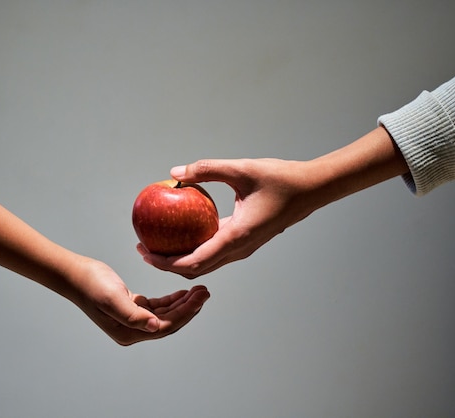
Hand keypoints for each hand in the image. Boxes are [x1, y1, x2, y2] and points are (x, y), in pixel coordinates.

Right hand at [67, 256, 209, 344]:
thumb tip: (156, 326)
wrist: (75, 274)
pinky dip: (171, 300)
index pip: (166, 327)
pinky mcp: (132, 307)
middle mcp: (132, 331)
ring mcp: (132, 320)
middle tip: (205, 291)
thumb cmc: (91, 285)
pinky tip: (182, 292)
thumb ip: (133, 315)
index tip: (200, 296)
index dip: (186, 312)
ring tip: (199, 290)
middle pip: (169, 322)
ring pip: (165, 315)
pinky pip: (157, 307)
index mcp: (128, 333)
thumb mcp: (112, 299)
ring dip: (183, 303)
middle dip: (189, 308)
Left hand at [137, 129, 408, 278]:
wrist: (311, 190)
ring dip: (180, 259)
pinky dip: (195, 248)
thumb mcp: (240, 169)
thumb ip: (206, 170)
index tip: (143, 251)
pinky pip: (215, 251)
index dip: (164, 262)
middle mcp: (239, 250)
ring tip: (158, 242)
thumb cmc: (280, 178)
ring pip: (206, 264)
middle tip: (143, 247)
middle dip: (166, 264)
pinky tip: (183, 229)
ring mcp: (244, 248)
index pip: (193, 262)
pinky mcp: (246, 241)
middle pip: (196, 270)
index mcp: (237, 238)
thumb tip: (174, 173)